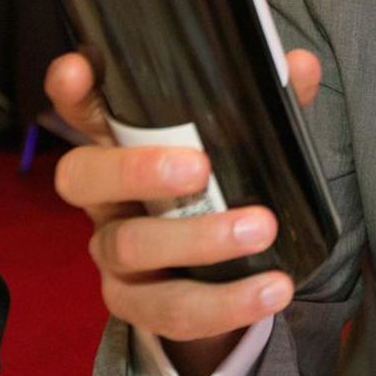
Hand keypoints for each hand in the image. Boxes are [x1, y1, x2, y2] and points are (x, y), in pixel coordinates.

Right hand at [47, 47, 322, 375]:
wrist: (218, 281)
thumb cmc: (220, 191)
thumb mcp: (243, 146)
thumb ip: (267, 107)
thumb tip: (301, 65)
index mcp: (121, 146)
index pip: (83, 111)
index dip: (73, 92)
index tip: (78, 70)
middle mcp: (104, 199)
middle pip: (82, 178)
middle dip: (135, 170)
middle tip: (199, 168)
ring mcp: (113, 253)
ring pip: (131, 246)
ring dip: (199, 239)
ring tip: (261, 229)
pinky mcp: (135, 306)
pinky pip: (171, 310)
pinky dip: (226, 302)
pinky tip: (271, 289)